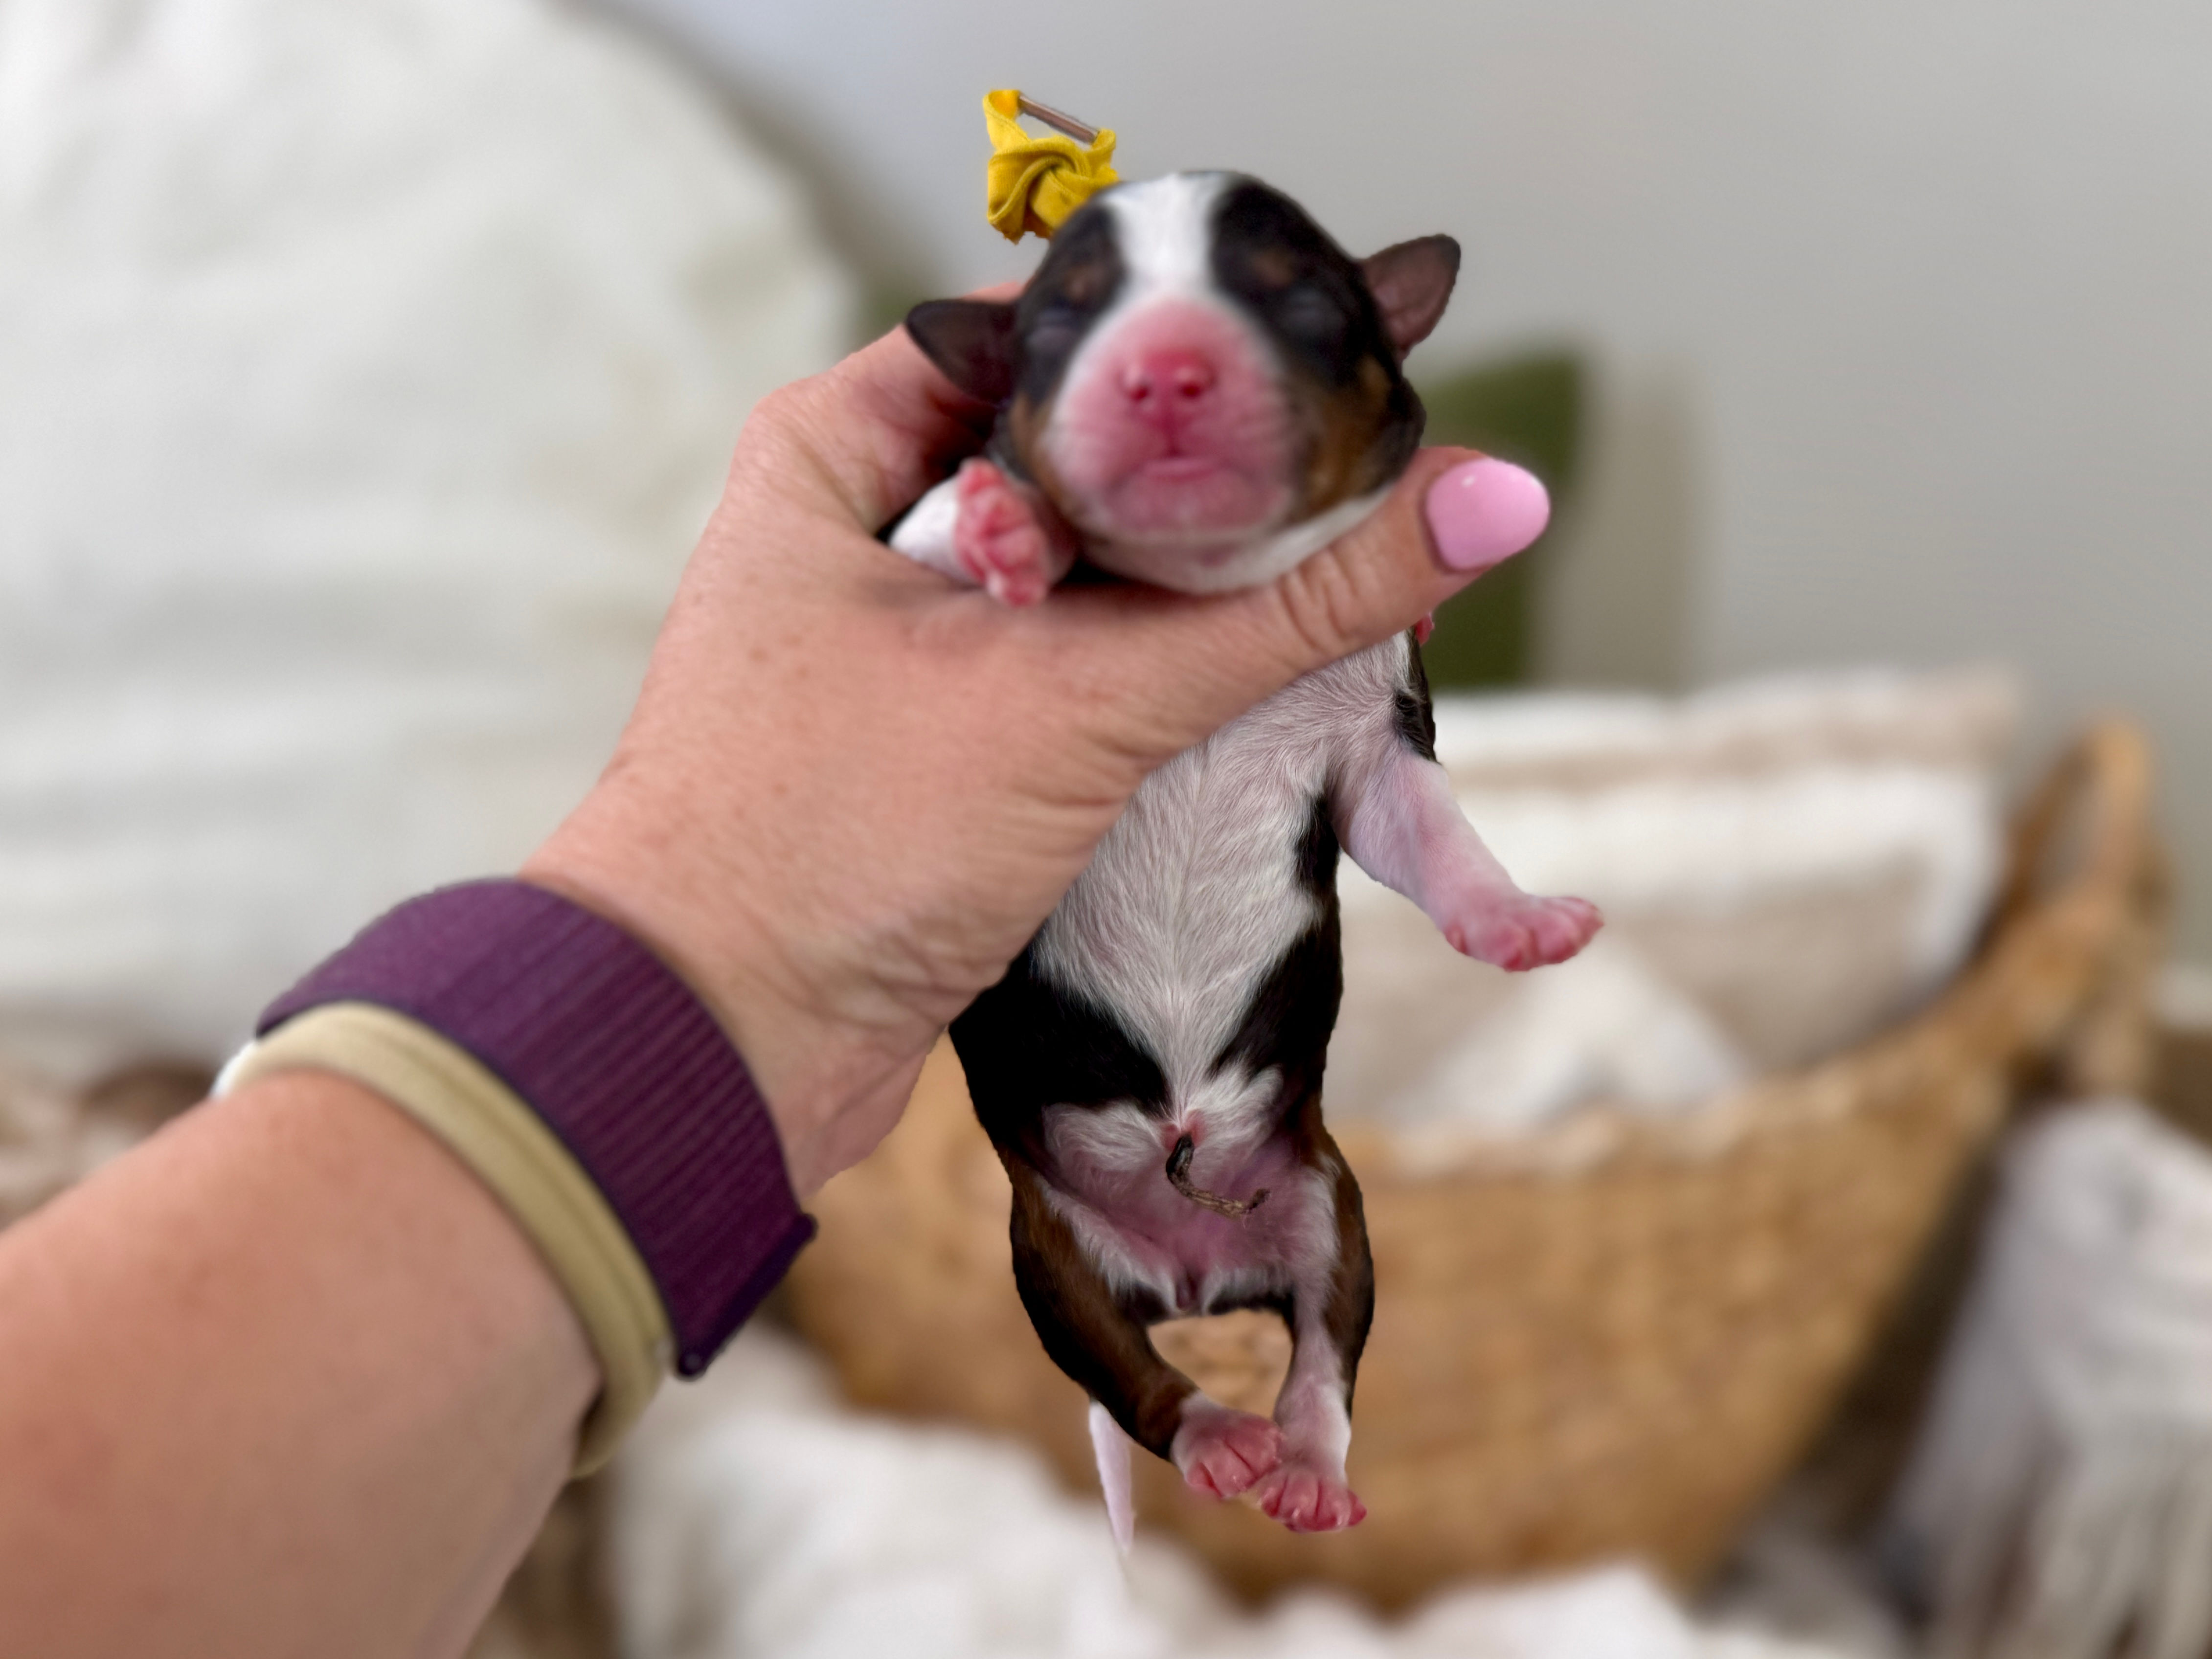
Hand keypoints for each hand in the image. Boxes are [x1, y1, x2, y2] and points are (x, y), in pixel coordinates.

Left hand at [523, 321, 1546, 1194]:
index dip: (1200, 352)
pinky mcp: (929, 733)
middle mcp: (859, 517)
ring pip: (1086, 574)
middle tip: (1370, 489)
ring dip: (1196, 593)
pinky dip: (1152, 675)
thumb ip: (1290, 603)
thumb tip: (1490, 499)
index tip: (1337, 373)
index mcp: (842, 438)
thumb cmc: (830, 842)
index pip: (1057, 332)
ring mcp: (894, 629)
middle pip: (1084, 456)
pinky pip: (1068, 667)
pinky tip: (1249, 678)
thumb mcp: (1082, 699)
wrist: (708, 1052)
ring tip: (1336, 578)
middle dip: (1219, 487)